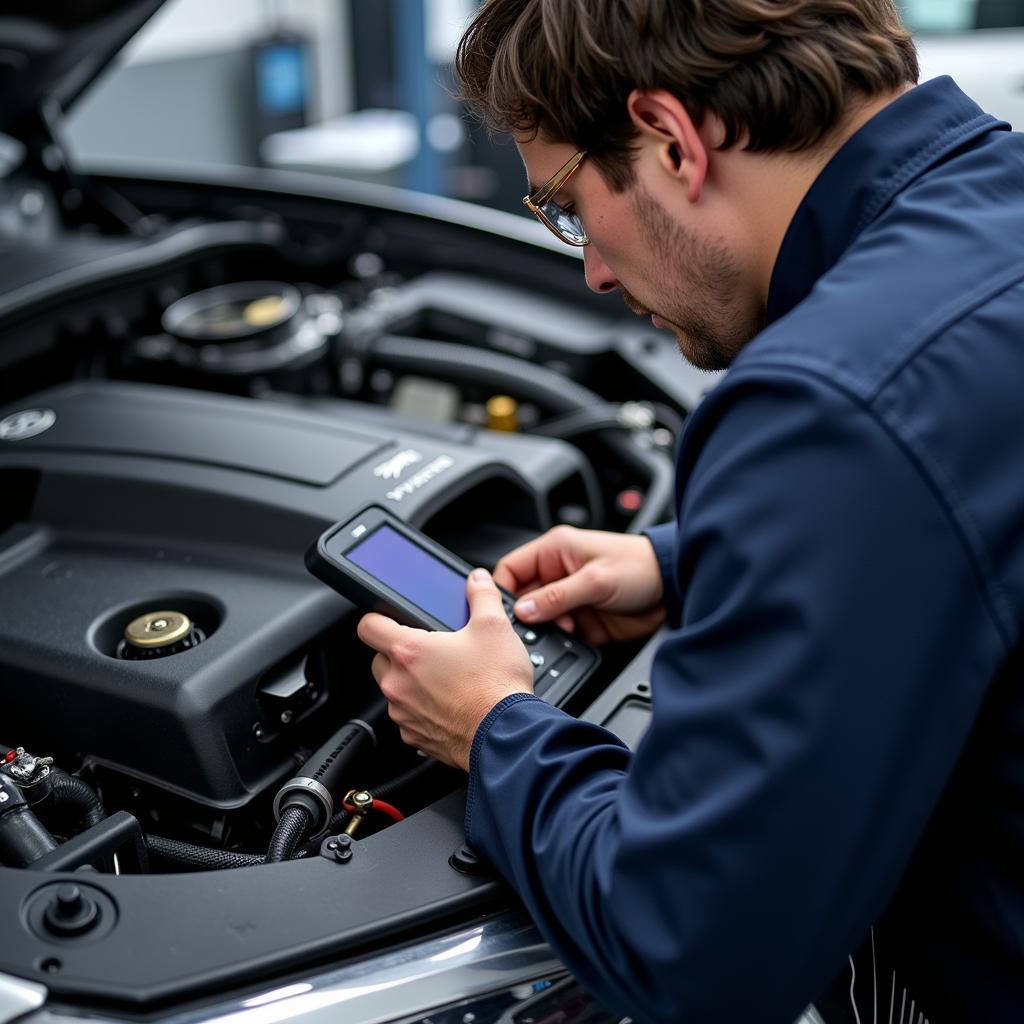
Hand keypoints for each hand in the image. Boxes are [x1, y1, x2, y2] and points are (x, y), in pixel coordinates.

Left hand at [357, 568, 533, 770]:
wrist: (506, 736)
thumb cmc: (496, 686)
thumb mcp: (494, 627)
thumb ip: (482, 596)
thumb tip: (477, 580)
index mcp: (409, 651)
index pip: (368, 626)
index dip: (378, 617)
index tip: (390, 619)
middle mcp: (398, 683)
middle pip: (379, 658)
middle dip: (399, 652)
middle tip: (430, 650)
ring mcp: (403, 713)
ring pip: (394, 690)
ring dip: (411, 682)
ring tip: (445, 678)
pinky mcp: (414, 738)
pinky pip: (408, 717)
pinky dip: (422, 710)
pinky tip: (450, 704)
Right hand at [493, 525, 665, 644]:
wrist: (673, 589)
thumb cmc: (640, 567)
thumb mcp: (595, 580)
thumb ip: (557, 596)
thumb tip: (524, 610)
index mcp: (555, 551)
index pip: (512, 569)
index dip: (502, 590)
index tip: (500, 611)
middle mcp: (558, 573)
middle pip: (524, 598)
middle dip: (526, 615)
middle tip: (532, 628)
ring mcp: (569, 598)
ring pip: (540, 619)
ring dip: (546, 628)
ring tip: (560, 631)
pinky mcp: (582, 619)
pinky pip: (560, 633)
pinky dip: (562, 639)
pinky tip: (572, 638)